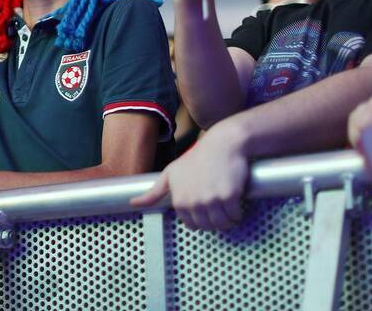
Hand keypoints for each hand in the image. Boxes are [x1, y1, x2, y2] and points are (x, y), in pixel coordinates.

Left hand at [130, 122, 247, 230]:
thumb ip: (154, 192)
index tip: (205, 205)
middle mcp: (194, 202)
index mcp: (179, 200)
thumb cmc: (197, 158)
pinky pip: (235, 215)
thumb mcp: (170, 173)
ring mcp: (211, 200)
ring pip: (223, 224)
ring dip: (228, 218)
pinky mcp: (228, 197)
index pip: (192, 225)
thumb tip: (133, 204)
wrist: (222, 144)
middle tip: (218, 203)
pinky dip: (238, 211)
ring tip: (227, 203)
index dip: (200, 217)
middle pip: (208, 227)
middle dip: (215, 219)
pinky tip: (235, 199)